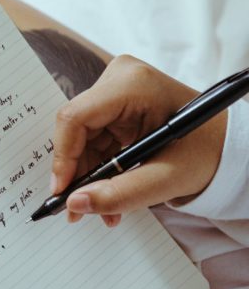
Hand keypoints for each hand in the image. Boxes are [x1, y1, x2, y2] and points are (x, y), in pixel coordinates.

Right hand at [52, 55, 226, 225]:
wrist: (226, 144)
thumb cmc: (206, 152)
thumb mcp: (167, 179)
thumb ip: (121, 194)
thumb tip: (75, 203)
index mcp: (133, 86)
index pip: (75, 118)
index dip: (63, 158)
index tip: (63, 192)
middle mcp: (119, 80)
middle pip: (75, 130)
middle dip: (76, 173)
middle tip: (77, 209)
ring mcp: (116, 90)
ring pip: (80, 139)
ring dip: (87, 176)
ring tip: (101, 208)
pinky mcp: (115, 105)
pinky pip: (91, 139)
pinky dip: (97, 169)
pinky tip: (107, 191)